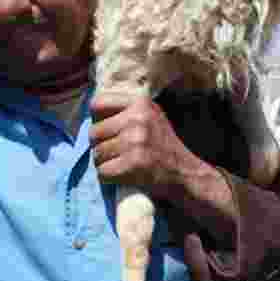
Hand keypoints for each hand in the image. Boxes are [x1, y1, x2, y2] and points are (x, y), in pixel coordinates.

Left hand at [89, 93, 204, 200]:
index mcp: (141, 104)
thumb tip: (94, 113)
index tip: (106, 131)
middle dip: (100, 145)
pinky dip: (108, 177)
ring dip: (104, 162)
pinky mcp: (133, 164)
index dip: (97, 120)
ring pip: (97, 154)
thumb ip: (128, 110)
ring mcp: (135, 142)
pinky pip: (103, 172)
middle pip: (94, 132)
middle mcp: (138, 120)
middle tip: (113, 152)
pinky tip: (120, 175)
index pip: (98, 105)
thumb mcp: (152, 116)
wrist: (185, 173)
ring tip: (119, 164)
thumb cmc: (164, 145)